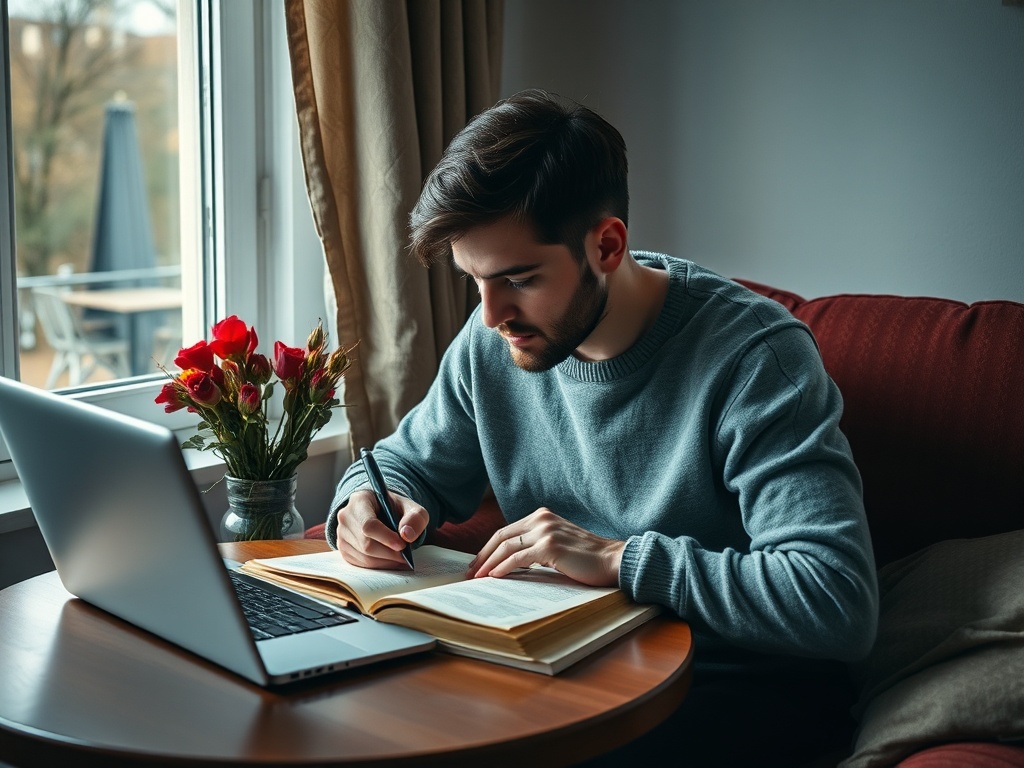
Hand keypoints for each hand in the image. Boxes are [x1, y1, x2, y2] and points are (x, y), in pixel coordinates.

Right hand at [334, 489, 426, 568]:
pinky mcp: (344, 550)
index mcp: (360, 500)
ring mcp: (342, 535)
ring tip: (402, 559)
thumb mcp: (411, 507)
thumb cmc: (395, 509)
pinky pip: (361, 564)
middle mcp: (346, 517)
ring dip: (386, 562)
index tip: (402, 545)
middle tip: (406, 556)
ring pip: (364, 557)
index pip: (368, 524)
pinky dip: (379, 566)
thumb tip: (407, 535)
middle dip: (389, 553)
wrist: (381, 512)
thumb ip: (415, 518)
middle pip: (366, 544)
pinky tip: (391, 561)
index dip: (386, 538)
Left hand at [466, 507, 624, 586]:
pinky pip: (518, 558)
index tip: (477, 563)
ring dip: (488, 563)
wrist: (613, 560)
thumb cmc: (587, 558)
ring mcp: (546, 531)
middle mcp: (541, 519)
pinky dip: (503, 567)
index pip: (507, 531)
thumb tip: (510, 562)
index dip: (488, 547)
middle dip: (482, 555)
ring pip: (506, 547)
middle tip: (470, 572)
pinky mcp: (550, 547)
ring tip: (478, 577)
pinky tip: (494, 576)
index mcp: (542, 516)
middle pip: (501, 536)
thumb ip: (536, 545)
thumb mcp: (558, 543)